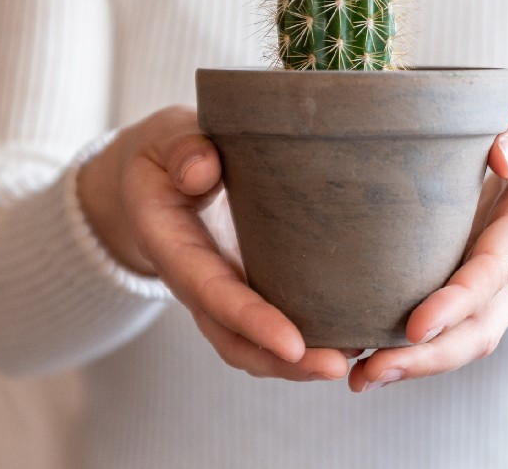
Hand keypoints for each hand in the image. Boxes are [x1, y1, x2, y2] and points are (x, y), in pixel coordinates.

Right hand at [76, 106, 351, 381]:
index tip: (292, 344)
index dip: (250, 320)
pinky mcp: (241, 287)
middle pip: (232, 338)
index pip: (210, 291)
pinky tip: (346, 340)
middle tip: (337, 366)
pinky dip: (301, 344)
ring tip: (354, 359)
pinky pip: (266, 328)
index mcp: (171, 243)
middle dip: (282, 361)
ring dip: (296, 363)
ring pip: (250, 344)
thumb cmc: (165, 153)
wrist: (153, 175)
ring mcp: (217, 290)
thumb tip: (203, 169)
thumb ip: (182, 150)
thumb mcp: (165, 140)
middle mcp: (193, 280)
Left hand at [348, 88, 507, 392]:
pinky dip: (421, 350)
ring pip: (476, 334)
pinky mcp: (491, 287)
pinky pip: (463, 327)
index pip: (504, 256)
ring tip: (361, 377)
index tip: (418, 322)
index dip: (465, 293)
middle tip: (373, 368)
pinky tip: (372, 358)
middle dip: (433, 351)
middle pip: (487, 317)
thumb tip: (504, 155)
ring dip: (422, 363)